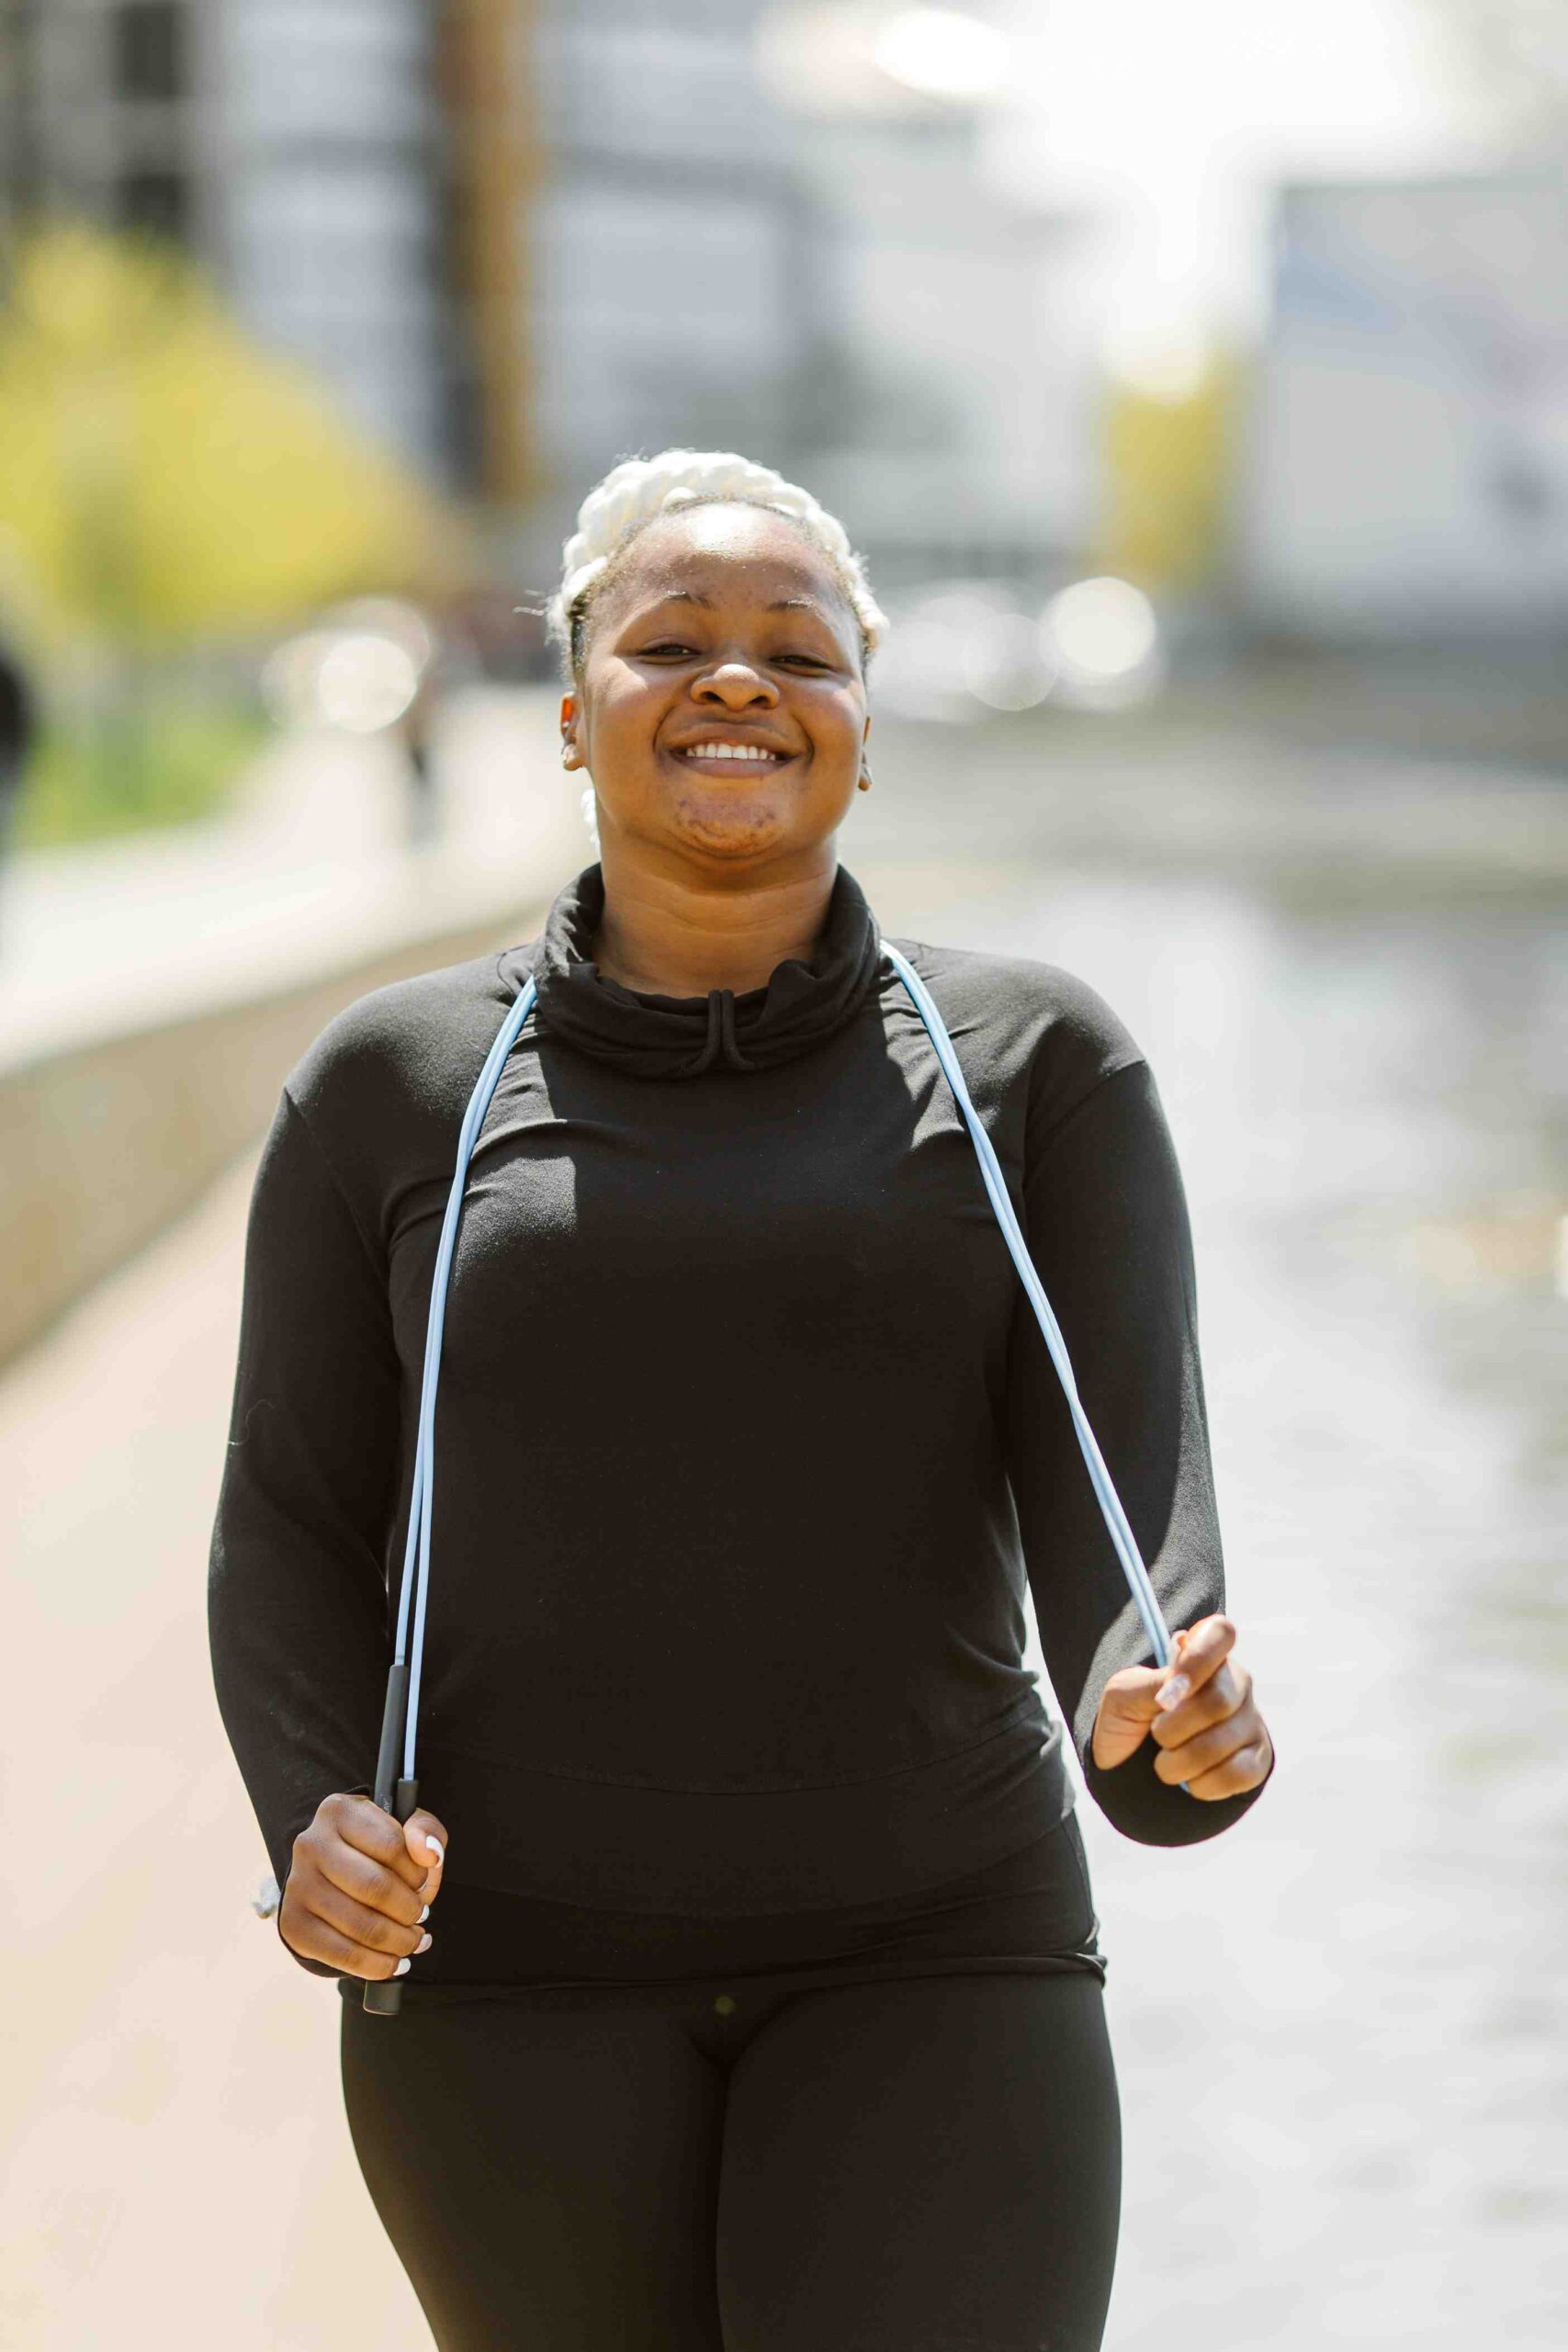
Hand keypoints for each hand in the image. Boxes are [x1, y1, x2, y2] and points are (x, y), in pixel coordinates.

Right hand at [279, 1792, 448, 1978]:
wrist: (331, 1874)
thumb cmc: (376, 1850)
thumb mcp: (405, 1829)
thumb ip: (426, 1831)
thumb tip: (429, 1854)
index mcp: (339, 1812)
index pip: (391, 1845)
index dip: (418, 1872)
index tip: (422, 1882)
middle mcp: (311, 1844)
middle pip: (375, 1887)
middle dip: (409, 1911)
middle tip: (420, 1917)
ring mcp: (298, 1886)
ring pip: (361, 1926)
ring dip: (398, 1942)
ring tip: (412, 1941)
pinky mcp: (293, 1924)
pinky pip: (342, 1955)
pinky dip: (376, 1966)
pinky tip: (393, 1962)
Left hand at [1091, 1615, 1272, 1800]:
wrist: (1130, 1769)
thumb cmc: (1129, 1720)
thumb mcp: (1123, 1695)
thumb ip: (1150, 1683)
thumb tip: (1178, 1684)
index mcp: (1202, 1655)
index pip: (1220, 1632)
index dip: (1198, 1658)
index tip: (1170, 1688)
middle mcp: (1235, 1683)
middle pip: (1218, 1700)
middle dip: (1174, 1727)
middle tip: (1156, 1734)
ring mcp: (1250, 1722)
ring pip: (1223, 1743)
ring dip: (1179, 1762)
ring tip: (1165, 1762)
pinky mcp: (1258, 1760)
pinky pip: (1237, 1774)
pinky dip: (1202, 1783)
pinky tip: (1190, 1779)